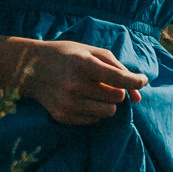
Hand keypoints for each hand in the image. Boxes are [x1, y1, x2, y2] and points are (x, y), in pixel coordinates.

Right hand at [20, 39, 145, 126]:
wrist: (30, 67)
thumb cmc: (67, 55)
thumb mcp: (92, 52)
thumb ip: (119, 69)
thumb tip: (138, 97)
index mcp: (83, 64)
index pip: (120, 80)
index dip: (136, 81)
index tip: (142, 80)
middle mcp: (75, 86)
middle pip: (118, 97)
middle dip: (118, 90)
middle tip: (105, 82)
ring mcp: (68, 104)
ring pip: (109, 112)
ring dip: (107, 102)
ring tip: (93, 90)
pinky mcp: (63, 117)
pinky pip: (95, 120)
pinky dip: (94, 110)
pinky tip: (81, 98)